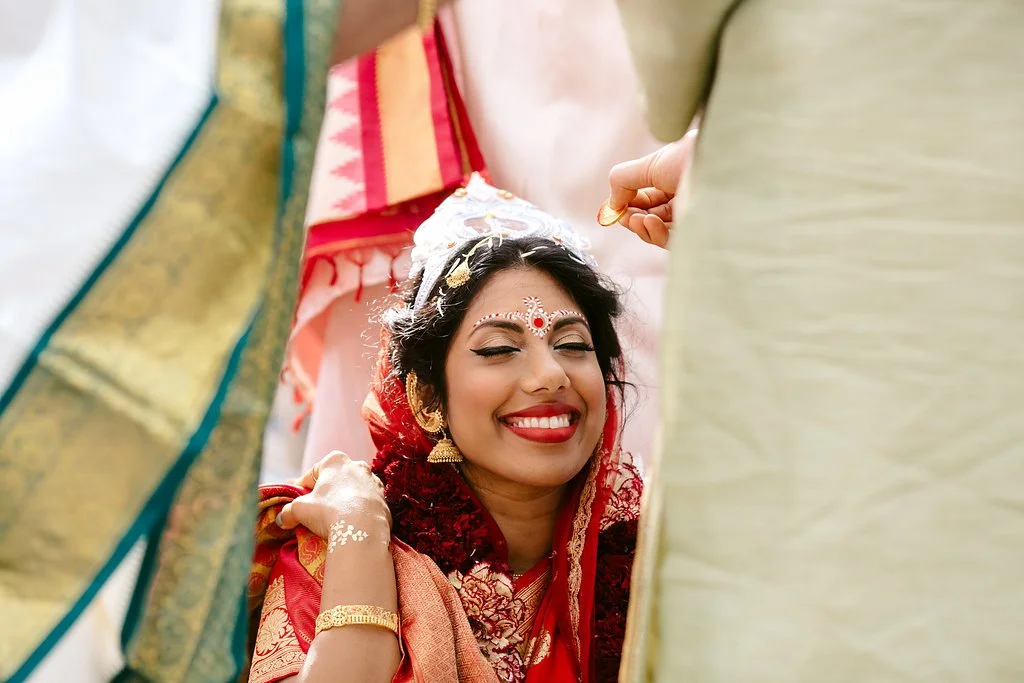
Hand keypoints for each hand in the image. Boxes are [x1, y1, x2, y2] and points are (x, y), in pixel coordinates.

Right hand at [277, 451, 389, 539]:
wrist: (363, 528)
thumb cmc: (329, 511)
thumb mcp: (300, 509)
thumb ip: (288, 511)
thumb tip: (282, 518)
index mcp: (335, 460)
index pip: (313, 473)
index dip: (303, 488)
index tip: (297, 501)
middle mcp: (357, 465)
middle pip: (335, 480)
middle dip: (326, 492)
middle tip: (316, 510)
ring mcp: (374, 482)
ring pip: (353, 490)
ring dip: (344, 501)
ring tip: (335, 519)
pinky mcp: (384, 499)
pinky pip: (367, 504)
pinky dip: (359, 511)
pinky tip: (352, 524)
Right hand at [602, 129, 696, 247]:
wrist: (721, 165)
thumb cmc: (688, 158)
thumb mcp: (648, 165)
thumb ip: (622, 181)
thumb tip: (610, 205)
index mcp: (674, 177)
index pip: (645, 198)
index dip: (626, 205)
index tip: (612, 210)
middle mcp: (684, 196)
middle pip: (649, 216)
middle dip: (631, 218)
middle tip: (622, 216)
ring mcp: (692, 214)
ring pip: (658, 231)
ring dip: (641, 227)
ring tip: (635, 219)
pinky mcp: (699, 232)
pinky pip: (672, 241)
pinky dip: (655, 234)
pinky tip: (648, 221)